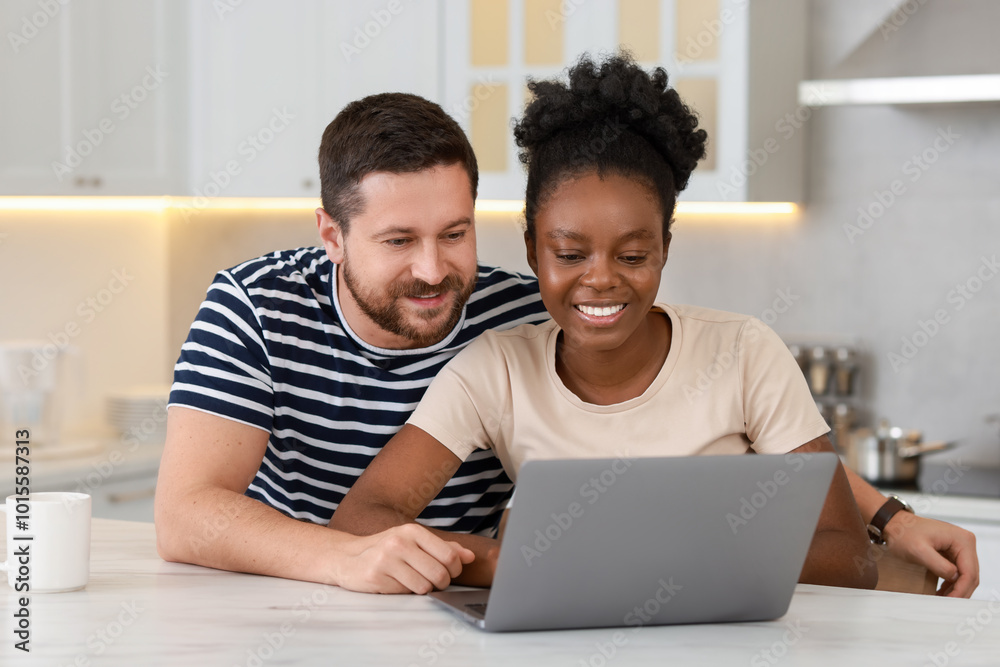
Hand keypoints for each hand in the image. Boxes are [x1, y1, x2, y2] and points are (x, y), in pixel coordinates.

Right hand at [334, 523, 474, 593]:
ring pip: (424, 586)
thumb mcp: (414, 542)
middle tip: (433, 581)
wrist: (347, 557)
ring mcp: (386, 560)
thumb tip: (469, 556)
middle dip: (441, 583)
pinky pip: (405, 592)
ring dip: (423, 589)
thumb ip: (443, 548)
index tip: (448, 573)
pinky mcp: (376, 577)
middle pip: (440, 574)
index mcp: (412, 531)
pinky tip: (396, 583)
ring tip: (412, 581)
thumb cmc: (386, 550)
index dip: (454, 570)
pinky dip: (406, 592)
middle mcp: (399, 542)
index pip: (449, 555)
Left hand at [883, 512, 978, 597]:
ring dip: (956, 590)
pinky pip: (957, 572)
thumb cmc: (903, 533)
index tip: (950, 602)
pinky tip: (942, 592)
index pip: (969, 572)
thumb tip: (954, 578)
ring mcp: (959, 547)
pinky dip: (951, 584)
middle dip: (960, 592)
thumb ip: (939, 565)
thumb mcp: (919, 551)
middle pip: (970, 575)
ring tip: (943, 600)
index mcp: (962, 540)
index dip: (961, 590)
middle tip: (947, 605)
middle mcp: (965, 542)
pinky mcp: (952, 552)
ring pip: (965, 576)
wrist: (894, 523)